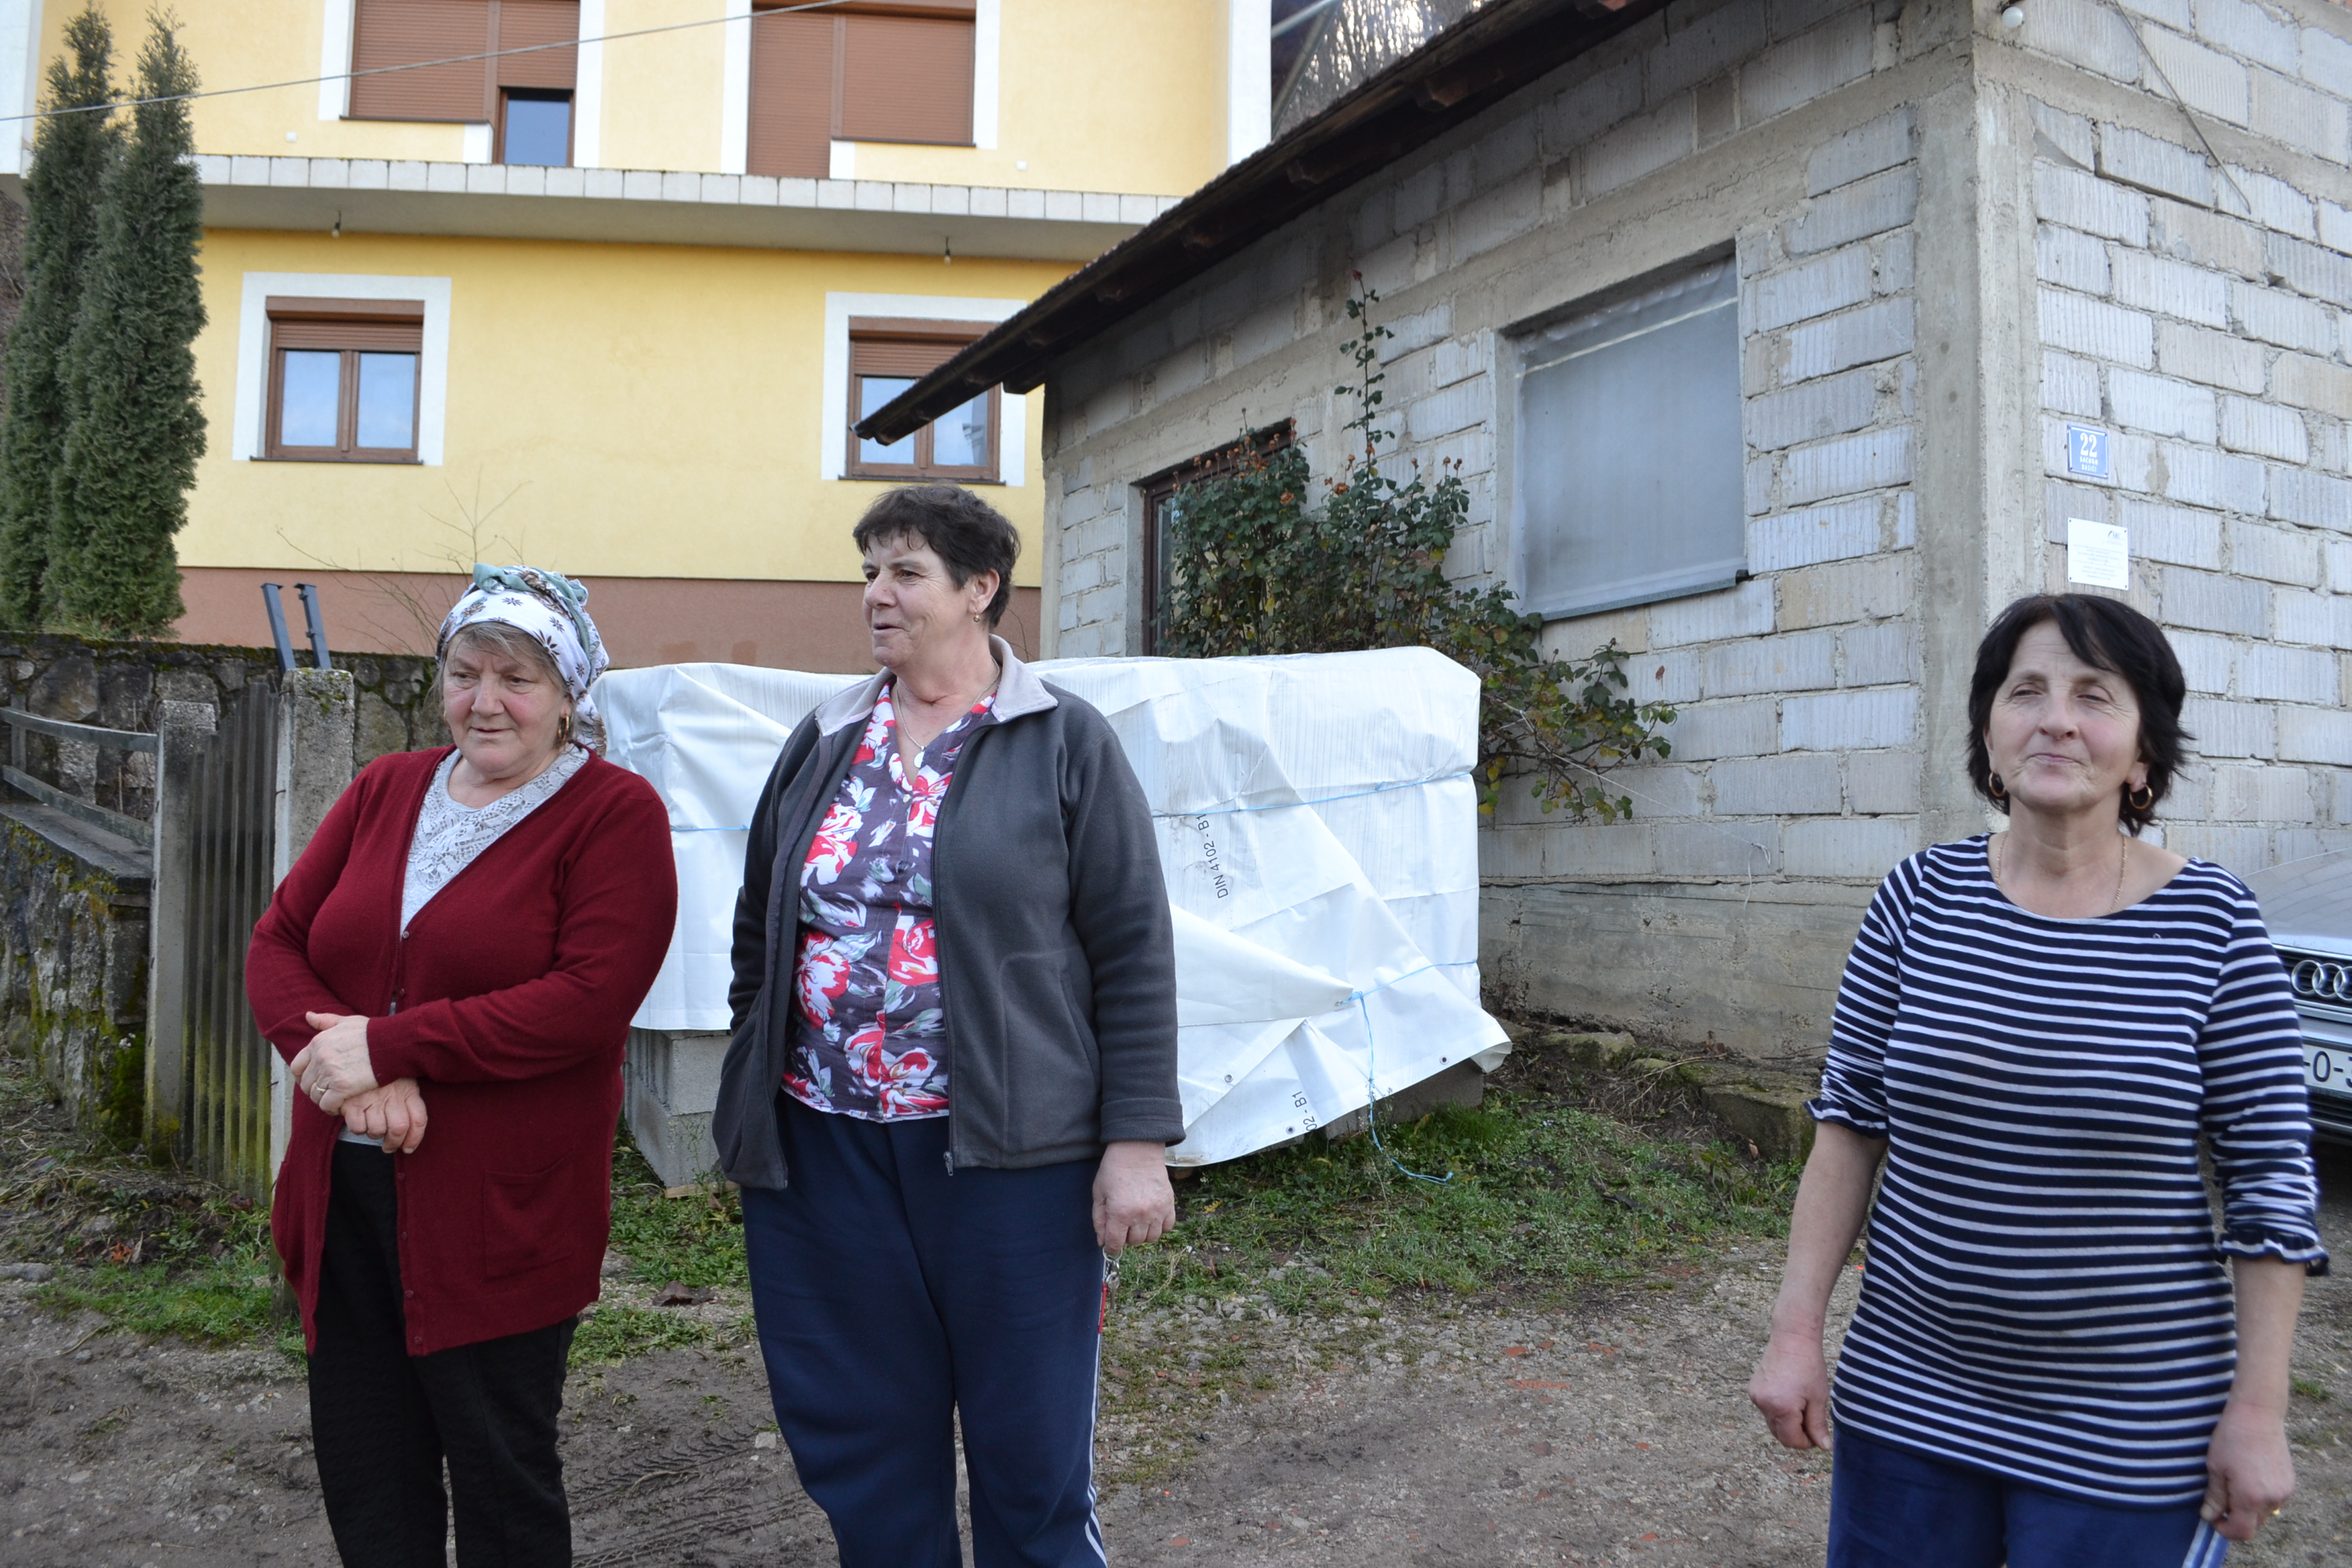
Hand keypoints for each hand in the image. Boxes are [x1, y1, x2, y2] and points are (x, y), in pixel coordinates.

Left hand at [291, 1012, 377, 1115]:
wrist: (391, 1043)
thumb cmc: (372, 1032)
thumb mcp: (347, 1021)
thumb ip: (326, 1021)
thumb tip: (308, 1016)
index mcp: (318, 1043)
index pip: (297, 1066)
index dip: (302, 1076)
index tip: (313, 1081)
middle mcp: (320, 1059)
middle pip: (306, 1083)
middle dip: (314, 1090)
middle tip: (327, 1092)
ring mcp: (329, 1074)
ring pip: (315, 1095)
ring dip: (322, 1100)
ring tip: (334, 1100)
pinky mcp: (342, 1088)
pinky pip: (327, 1104)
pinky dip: (331, 1108)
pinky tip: (339, 1107)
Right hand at [340, 1078, 427, 1153]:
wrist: (356, 1054)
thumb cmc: (382, 1072)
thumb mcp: (402, 1078)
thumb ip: (408, 1098)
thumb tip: (408, 1131)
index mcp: (407, 1089)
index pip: (419, 1119)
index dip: (415, 1138)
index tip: (408, 1148)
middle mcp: (392, 1095)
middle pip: (398, 1129)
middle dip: (393, 1143)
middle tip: (389, 1147)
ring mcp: (372, 1099)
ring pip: (377, 1130)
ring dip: (374, 1133)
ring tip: (371, 1124)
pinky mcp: (352, 1103)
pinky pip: (358, 1127)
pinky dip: (358, 1128)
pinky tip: (358, 1119)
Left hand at [1092, 1140, 1175, 1256]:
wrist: (1137, 1150)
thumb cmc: (1114, 1170)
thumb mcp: (1099, 1194)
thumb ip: (1099, 1220)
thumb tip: (1102, 1242)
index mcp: (1119, 1213)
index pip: (1116, 1244)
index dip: (1111, 1248)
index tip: (1111, 1245)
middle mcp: (1140, 1215)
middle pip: (1134, 1242)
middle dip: (1126, 1237)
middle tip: (1122, 1225)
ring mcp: (1157, 1211)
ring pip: (1151, 1238)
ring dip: (1143, 1234)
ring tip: (1137, 1221)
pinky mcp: (1169, 1204)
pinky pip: (1167, 1227)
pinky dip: (1159, 1227)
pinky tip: (1151, 1218)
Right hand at [1749, 1328, 1833, 1449]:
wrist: (1792, 1339)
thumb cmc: (1809, 1366)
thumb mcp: (1818, 1398)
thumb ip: (1818, 1426)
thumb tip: (1824, 1447)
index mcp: (1781, 1408)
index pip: (1792, 1440)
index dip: (1806, 1443)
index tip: (1817, 1436)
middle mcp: (1763, 1405)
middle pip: (1779, 1434)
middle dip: (1796, 1434)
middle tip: (1812, 1422)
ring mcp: (1755, 1397)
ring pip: (1772, 1423)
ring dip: (1786, 1423)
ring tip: (1801, 1405)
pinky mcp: (1753, 1389)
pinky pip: (1766, 1410)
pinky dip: (1777, 1410)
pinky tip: (1789, 1396)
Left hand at [2202, 1397, 2293, 1541]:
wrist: (2258, 1415)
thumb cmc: (2231, 1438)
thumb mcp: (2215, 1467)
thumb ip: (2215, 1497)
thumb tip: (2209, 1517)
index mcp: (2251, 1497)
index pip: (2242, 1531)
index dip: (2225, 1530)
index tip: (2213, 1518)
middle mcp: (2272, 1499)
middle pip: (2253, 1523)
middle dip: (2235, 1517)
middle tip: (2219, 1497)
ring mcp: (2284, 1492)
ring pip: (2264, 1513)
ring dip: (2248, 1507)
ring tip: (2234, 1483)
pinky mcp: (2290, 1483)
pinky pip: (2273, 1501)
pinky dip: (2260, 1497)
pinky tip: (2249, 1477)